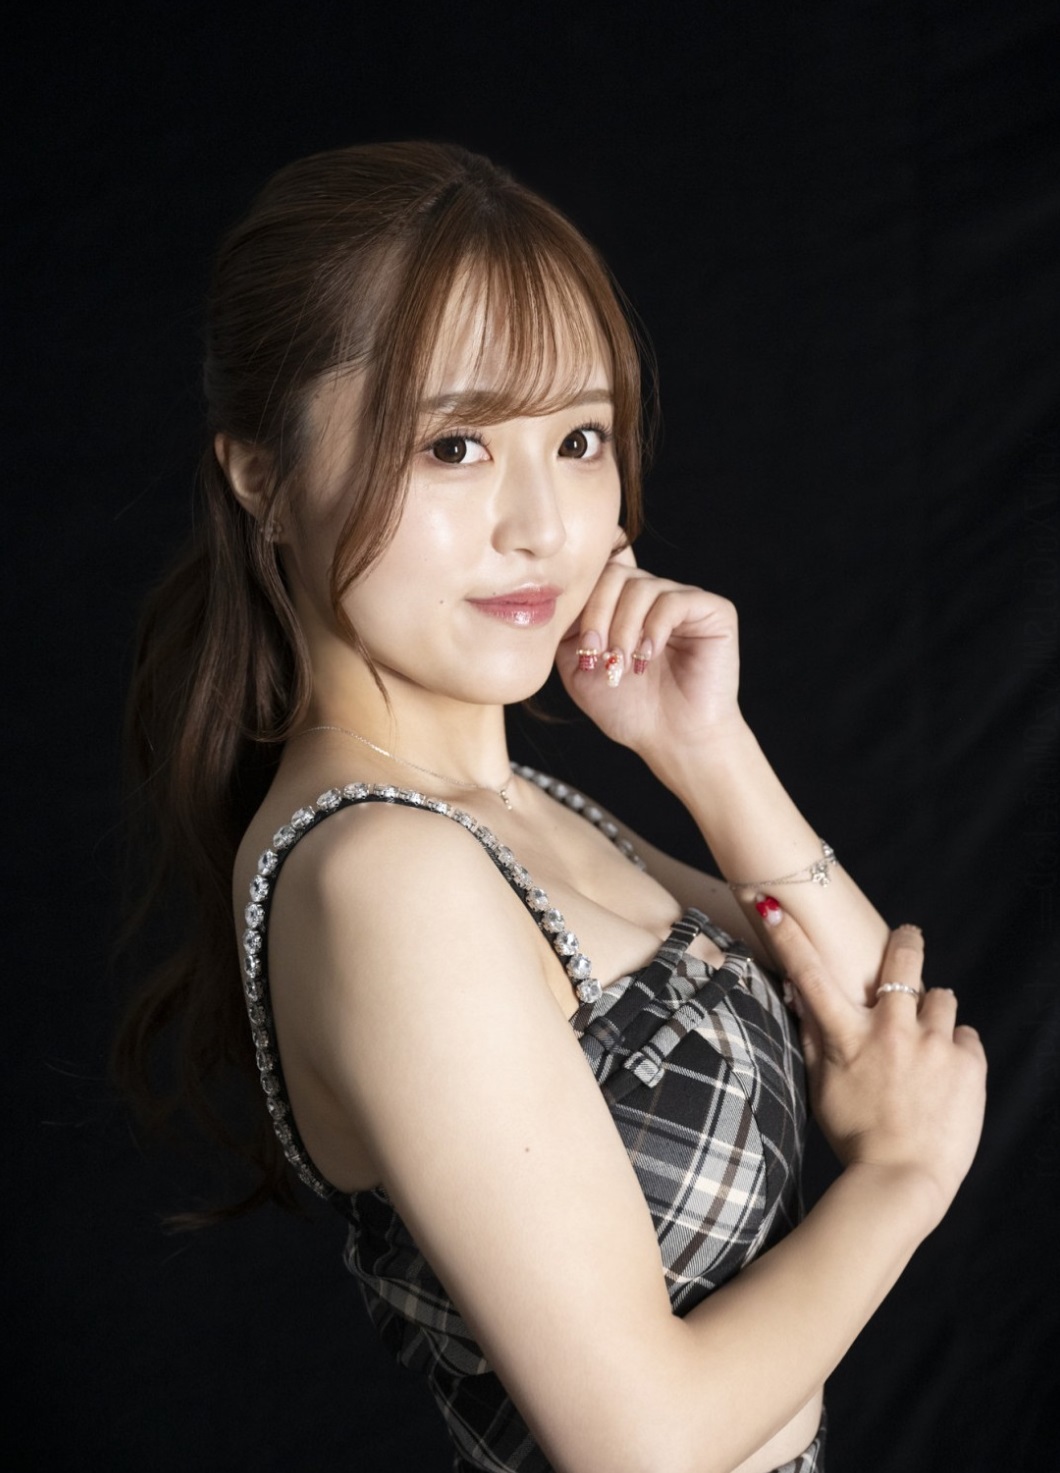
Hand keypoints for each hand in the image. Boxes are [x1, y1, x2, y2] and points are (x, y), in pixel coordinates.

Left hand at [557, 544, 742, 765]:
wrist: (673, 740)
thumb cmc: (630, 710)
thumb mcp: (580, 668)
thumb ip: (566, 630)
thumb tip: (559, 596)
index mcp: (624, 605)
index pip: (598, 573)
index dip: (582, 600)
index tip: (580, 645)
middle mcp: (655, 596)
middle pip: (615, 574)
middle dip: (597, 614)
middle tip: (595, 655)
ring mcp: (684, 600)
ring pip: (641, 587)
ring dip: (623, 628)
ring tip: (622, 665)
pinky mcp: (713, 611)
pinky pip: (673, 600)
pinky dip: (653, 629)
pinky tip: (647, 657)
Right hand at [766, 909, 986, 1223]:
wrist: (902, 1182)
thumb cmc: (854, 1136)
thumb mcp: (821, 1086)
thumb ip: (812, 1035)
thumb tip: (798, 994)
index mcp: (846, 1036)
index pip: (808, 973)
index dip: (787, 934)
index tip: (770, 903)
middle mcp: (890, 1031)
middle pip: (903, 958)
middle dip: (906, 942)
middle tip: (906, 940)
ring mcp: (932, 1044)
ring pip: (942, 997)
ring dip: (933, 1014)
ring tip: (926, 1046)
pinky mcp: (968, 1061)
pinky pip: (966, 1035)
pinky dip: (955, 1049)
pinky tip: (943, 1077)